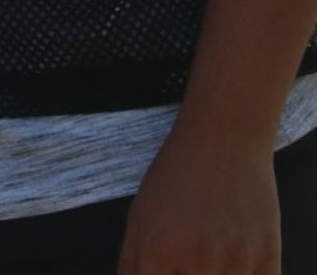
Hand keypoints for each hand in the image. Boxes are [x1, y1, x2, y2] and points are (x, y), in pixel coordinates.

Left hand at [117, 123, 281, 273]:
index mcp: (158, 250)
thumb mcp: (139, 214)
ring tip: (211, 250)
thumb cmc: (177, 173)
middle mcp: (196, 261)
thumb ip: (131, 264)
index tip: (165, 269)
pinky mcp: (268, 257)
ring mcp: (235, 261)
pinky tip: (234, 258)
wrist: (225, 137)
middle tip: (190, 254)